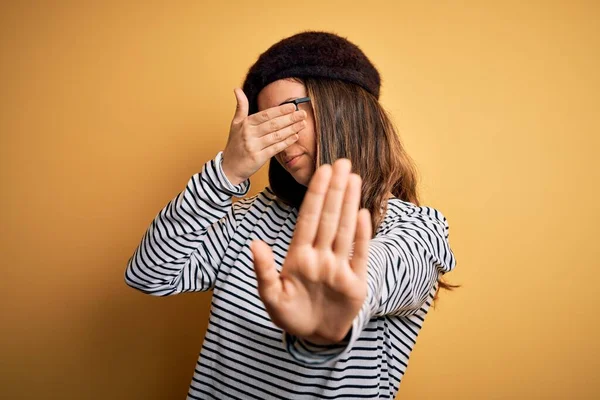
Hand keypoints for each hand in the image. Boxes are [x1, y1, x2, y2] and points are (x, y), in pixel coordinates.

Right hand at [221, 88, 306, 184]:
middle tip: (302, 114)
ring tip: (302, 124)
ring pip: (276, 136)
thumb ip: (240, 107)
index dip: (280, 110)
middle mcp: (249, 134)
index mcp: (245, 124)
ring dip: (291, 129)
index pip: (266, 115)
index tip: (292, 106)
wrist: (229, 167)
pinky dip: (286, 142)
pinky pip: (275, 148)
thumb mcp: (235, 124)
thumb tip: (237, 89)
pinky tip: (295, 137)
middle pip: (273, 124)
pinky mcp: (258, 158)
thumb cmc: (235, 144)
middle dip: (290, 118)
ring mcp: (254, 146)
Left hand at [251, 159, 371, 343]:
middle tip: (343, 162)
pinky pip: (359, 255)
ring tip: (354, 178)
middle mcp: (320, 256)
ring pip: (344, 229)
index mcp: (299, 255)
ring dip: (349, 203)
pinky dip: (362, 236)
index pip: (309, 218)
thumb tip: (254, 243)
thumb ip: (264, 270)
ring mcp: (338, 267)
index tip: (322, 170)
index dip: (316, 194)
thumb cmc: (290, 315)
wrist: (314, 337)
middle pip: (329, 217)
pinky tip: (363, 214)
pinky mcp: (355, 282)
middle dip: (335, 189)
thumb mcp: (272, 296)